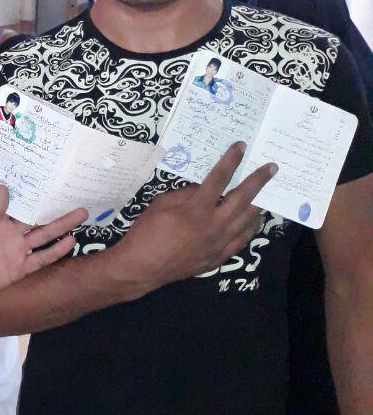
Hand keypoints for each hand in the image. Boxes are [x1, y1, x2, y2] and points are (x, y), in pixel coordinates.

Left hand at [0, 187, 86, 304]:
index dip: (35, 193)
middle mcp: (12, 233)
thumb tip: (3, 189)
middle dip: (56, 208)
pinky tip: (70, 242)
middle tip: (75, 195)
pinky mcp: (20, 269)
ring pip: (45, 236)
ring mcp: (18, 251)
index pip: (21, 204)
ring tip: (81, 214)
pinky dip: (55, 251)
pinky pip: (41, 259)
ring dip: (62, 226)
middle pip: (38, 219)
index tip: (51, 179)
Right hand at [114, 142, 276, 295]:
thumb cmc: (147, 232)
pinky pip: (241, 240)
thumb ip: (185, 193)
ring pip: (247, 220)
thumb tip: (202, 188)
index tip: (241, 147)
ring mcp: (218, 243)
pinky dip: (250, 227)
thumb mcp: (161, 203)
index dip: (231, 160)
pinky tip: (254, 219)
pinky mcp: (218, 258)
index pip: (219, 178)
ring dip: (258, 203)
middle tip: (271, 168)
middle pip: (242, 198)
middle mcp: (212, 225)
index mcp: (196, 209)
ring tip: (266, 193)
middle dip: (258, 180)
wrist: (142, 267)